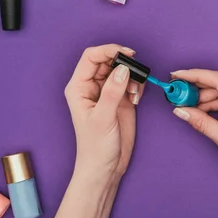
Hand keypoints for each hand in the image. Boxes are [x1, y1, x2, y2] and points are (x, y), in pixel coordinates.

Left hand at [64, 44, 144, 178]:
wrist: (106, 167)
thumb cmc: (95, 147)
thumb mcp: (103, 118)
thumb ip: (113, 91)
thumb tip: (123, 69)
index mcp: (79, 87)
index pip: (91, 57)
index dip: (108, 51)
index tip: (126, 54)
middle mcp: (92, 87)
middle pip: (108, 60)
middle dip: (123, 63)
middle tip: (136, 72)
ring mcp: (107, 92)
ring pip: (121, 70)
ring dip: (132, 76)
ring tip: (135, 92)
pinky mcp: (121, 99)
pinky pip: (131, 82)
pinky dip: (137, 85)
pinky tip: (137, 98)